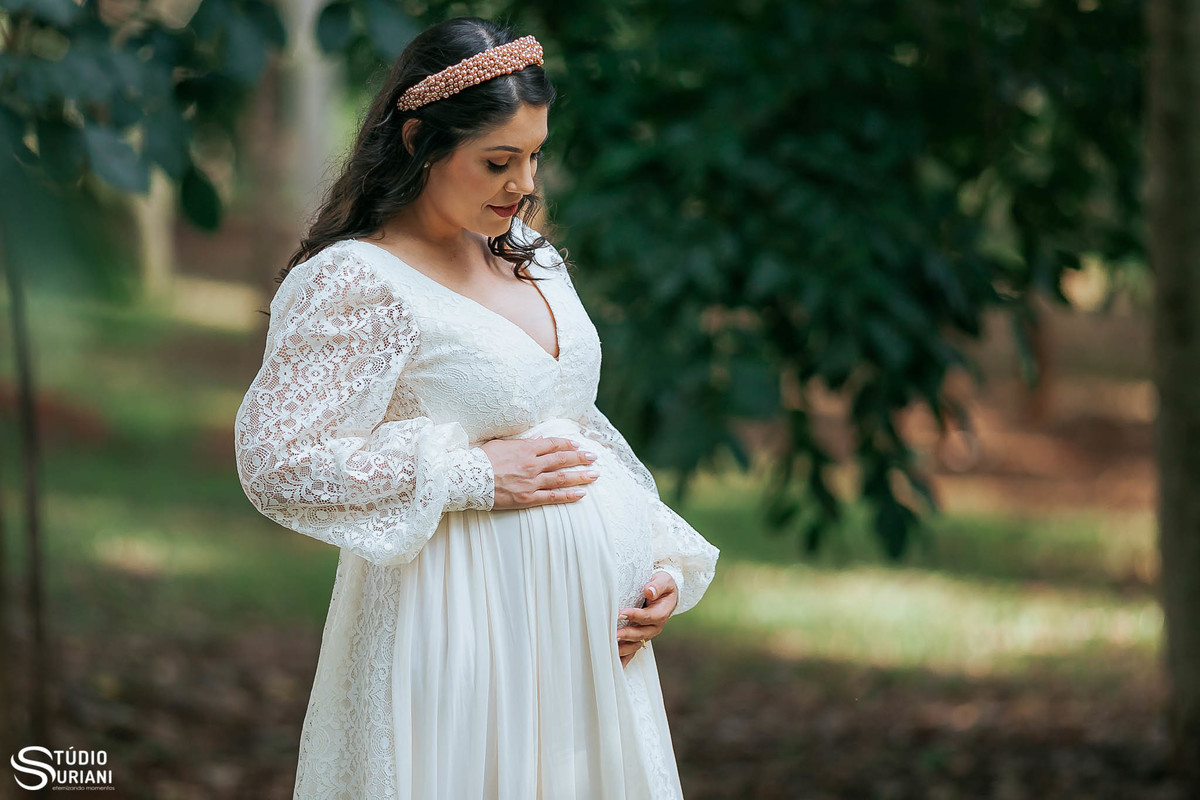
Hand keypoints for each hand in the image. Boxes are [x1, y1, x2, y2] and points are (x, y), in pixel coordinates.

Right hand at [479, 435, 599, 509]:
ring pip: (561, 477)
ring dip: (580, 476)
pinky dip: (568, 495)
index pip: (552, 444)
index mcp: (526, 449)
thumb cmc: (481, 460)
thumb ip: (521, 443)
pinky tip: (581, 494)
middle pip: (562, 459)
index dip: (567, 444)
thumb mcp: (501, 444)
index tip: (577, 444)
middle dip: (580, 458)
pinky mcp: (528, 497)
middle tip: (593, 457)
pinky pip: (552, 496)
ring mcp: (531, 481)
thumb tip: (536, 440)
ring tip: (594, 475)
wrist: (468, 479)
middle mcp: (532, 464)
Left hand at [615, 571, 678, 666]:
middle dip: (627, 634)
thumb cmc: (663, 585)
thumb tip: (649, 591)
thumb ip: (657, 586)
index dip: (635, 616)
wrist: (665, 594)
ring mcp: (648, 633)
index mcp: (662, 612)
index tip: (621, 613)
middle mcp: (656, 626)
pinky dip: (625, 658)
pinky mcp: (641, 637)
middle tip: (614, 634)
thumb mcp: (664, 581)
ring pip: (637, 644)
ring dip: (624, 647)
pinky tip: (615, 663)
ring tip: (611, 648)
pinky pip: (633, 650)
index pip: (649, 616)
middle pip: (642, 633)